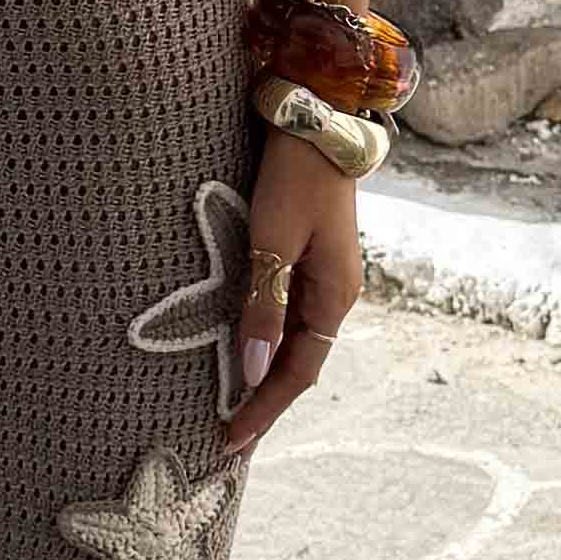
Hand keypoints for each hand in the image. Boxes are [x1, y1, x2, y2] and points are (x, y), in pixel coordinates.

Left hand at [218, 129, 357, 458]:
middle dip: (263, 402)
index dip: (264, 410)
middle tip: (226, 438)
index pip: (298, 374)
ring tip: (229, 407)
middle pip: (297, 365)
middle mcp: (334, 295)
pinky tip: (241, 351)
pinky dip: (263, 341)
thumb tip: (254, 370)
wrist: (313, 118)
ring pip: (291, 342)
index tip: (230, 441)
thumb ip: (263, 306)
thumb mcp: (272, 243)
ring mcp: (323, 277)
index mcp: (334, 298)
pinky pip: (285, 315)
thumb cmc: (293, 178)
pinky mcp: (306, 258)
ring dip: (263, 374)